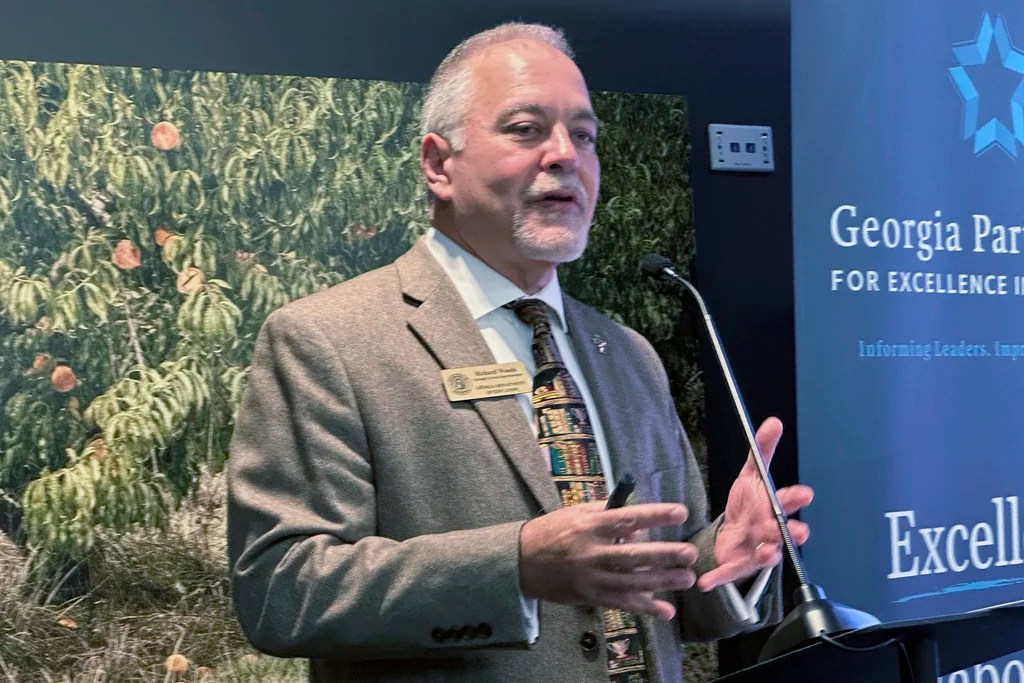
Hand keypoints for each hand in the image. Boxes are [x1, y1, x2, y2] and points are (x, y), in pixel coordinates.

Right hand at [519, 502, 697, 619]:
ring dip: (662, 582)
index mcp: (588, 525)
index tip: (680, 513)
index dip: (655, 516)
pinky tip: (666, 610)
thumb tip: (639, 525)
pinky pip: (622, 603)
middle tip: (690, 553)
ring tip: (687, 578)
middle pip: (633, 555)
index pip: (627, 519)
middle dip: (665, 555)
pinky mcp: (590, 596)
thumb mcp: (576, 513)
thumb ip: (607, 514)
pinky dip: (645, 608)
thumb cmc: (552, 531)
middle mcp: (590, 552)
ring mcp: (591, 577)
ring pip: (632, 582)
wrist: (521, 562)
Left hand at [697, 417, 813, 591]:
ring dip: (767, 554)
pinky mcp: (736, 567)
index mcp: (772, 509)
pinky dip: (718, 578)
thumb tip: (773, 422)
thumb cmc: (747, 506)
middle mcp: (769, 533)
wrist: (731, 536)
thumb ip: (762, 451)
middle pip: (782, 532)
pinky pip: (728, 573)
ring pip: (765, 555)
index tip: (804, 492)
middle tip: (797, 530)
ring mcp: (755, 552)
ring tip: (767, 552)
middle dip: (790, 531)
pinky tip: (705, 583)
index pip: (787, 502)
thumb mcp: (750, 476)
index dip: (795, 498)